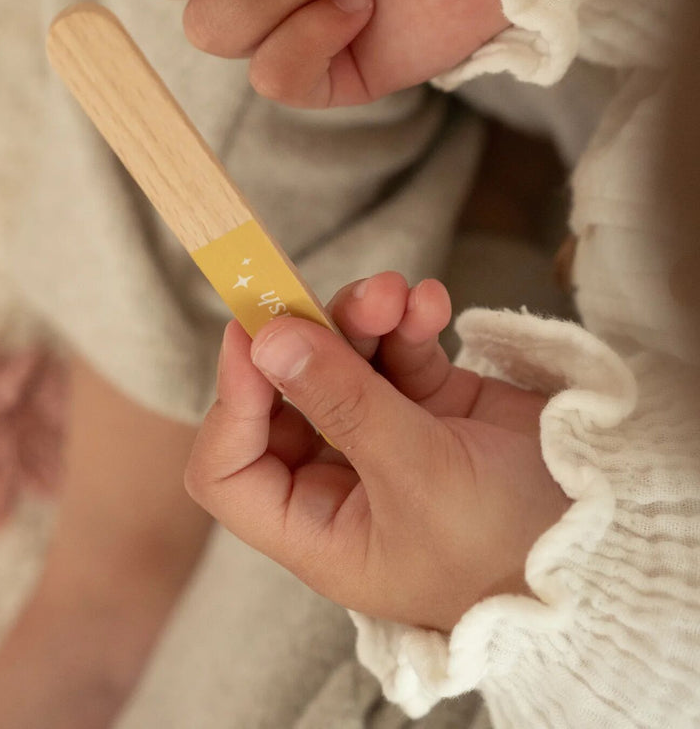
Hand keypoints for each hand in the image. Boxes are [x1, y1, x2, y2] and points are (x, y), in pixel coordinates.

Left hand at [183, 272, 568, 632]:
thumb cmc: (510, 546)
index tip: (251, 337)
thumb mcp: (421, 478)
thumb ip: (343, 403)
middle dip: (310, 339)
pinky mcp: (424, 404)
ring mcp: (378, 437)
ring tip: (397, 293)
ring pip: (337, 361)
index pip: (228, 469)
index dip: (231, 402)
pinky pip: (393, 350)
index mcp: (315, 527)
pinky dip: (406, 323)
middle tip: (341, 298)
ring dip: (360, 317)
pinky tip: (432, 303)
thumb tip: (267, 341)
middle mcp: (336, 481)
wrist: (610, 543)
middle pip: (283, 395)